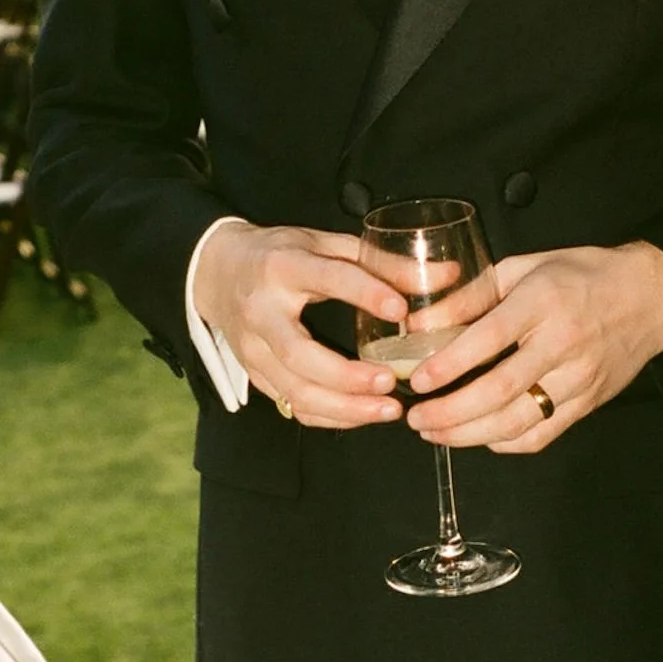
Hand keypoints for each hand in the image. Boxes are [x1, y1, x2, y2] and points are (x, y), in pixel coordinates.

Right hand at [193, 220, 406, 427]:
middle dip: (347, 376)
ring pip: (294, 391)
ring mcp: (252, 349)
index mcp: (282, 267)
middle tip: (390, 382)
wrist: (217, 273)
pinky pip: (291, 405)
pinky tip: (361, 415)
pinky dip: (330, 417)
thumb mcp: (324, 244)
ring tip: (387, 409)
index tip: (401, 310)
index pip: (327, 278)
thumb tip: (445, 277)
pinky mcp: (253, 374)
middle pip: (299, 354)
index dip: (364, 293)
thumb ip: (379, 262)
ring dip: (343, 408)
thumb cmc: (278, 256)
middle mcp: (262, 311)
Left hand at [406, 241, 662, 452]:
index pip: (488, 340)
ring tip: (434, 433)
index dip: (448, 365)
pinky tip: (478, 437)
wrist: (650, 297)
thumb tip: (419, 324)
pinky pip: (541, 435)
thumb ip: (471, 296)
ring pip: (517, 422)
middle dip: (450, 413)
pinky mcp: (588, 403)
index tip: (417, 381)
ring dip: (468, 435)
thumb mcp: (523, 268)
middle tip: (416, 418)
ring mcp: (578, 379)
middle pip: (499, 391)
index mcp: (542, 302)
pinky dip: (505, 443)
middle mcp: (561, 344)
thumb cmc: (580, 275)